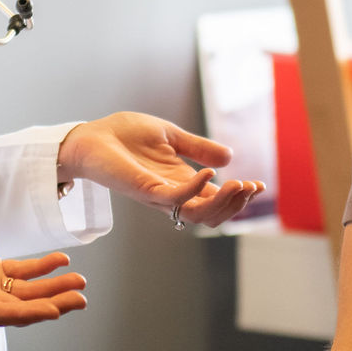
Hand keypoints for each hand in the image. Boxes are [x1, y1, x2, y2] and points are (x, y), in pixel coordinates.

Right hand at [0, 208, 88, 326]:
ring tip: (80, 281)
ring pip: (23, 292)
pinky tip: (60, 259)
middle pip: (18, 307)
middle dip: (51, 303)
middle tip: (81, 296)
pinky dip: (39, 268)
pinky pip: (17, 272)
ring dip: (51, 288)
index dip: (27, 314)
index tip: (54, 310)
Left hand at [57, 112, 263, 227]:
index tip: (259, 185)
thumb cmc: (124, 135)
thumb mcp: (170, 136)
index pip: (215, 199)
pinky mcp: (145, 190)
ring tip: (239, 184)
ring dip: (223, 203)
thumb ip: (198, 147)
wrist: (92, 135)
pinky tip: (210, 172)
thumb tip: (231, 156)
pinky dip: (196, 188)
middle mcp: (173, 194)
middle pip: (212, 214)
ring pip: (199, 215)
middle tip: (251, 187)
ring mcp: (159, 195)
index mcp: (181, 181)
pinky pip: (176, 199)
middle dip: (236, 204)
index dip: (240, 196)